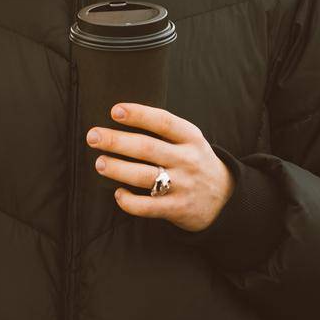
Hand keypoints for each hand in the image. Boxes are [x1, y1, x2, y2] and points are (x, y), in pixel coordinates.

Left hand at [85, 103, 231, 231]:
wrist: (225, 199)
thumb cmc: (195, 162)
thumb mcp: (190, 140)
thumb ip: (164, 130)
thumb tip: (120, 115)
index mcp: (191, 138)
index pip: (163, 121)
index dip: (139, 114)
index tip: (115, 110)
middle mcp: (187, 160)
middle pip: (147, 148)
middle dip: (117, 141)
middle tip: (93, 136)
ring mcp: (183, 185)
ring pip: (144, 176)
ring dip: (118, 169)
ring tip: (100, 163)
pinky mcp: (177, 208)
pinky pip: (148, 206)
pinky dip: (129, 201)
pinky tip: (118, 194)